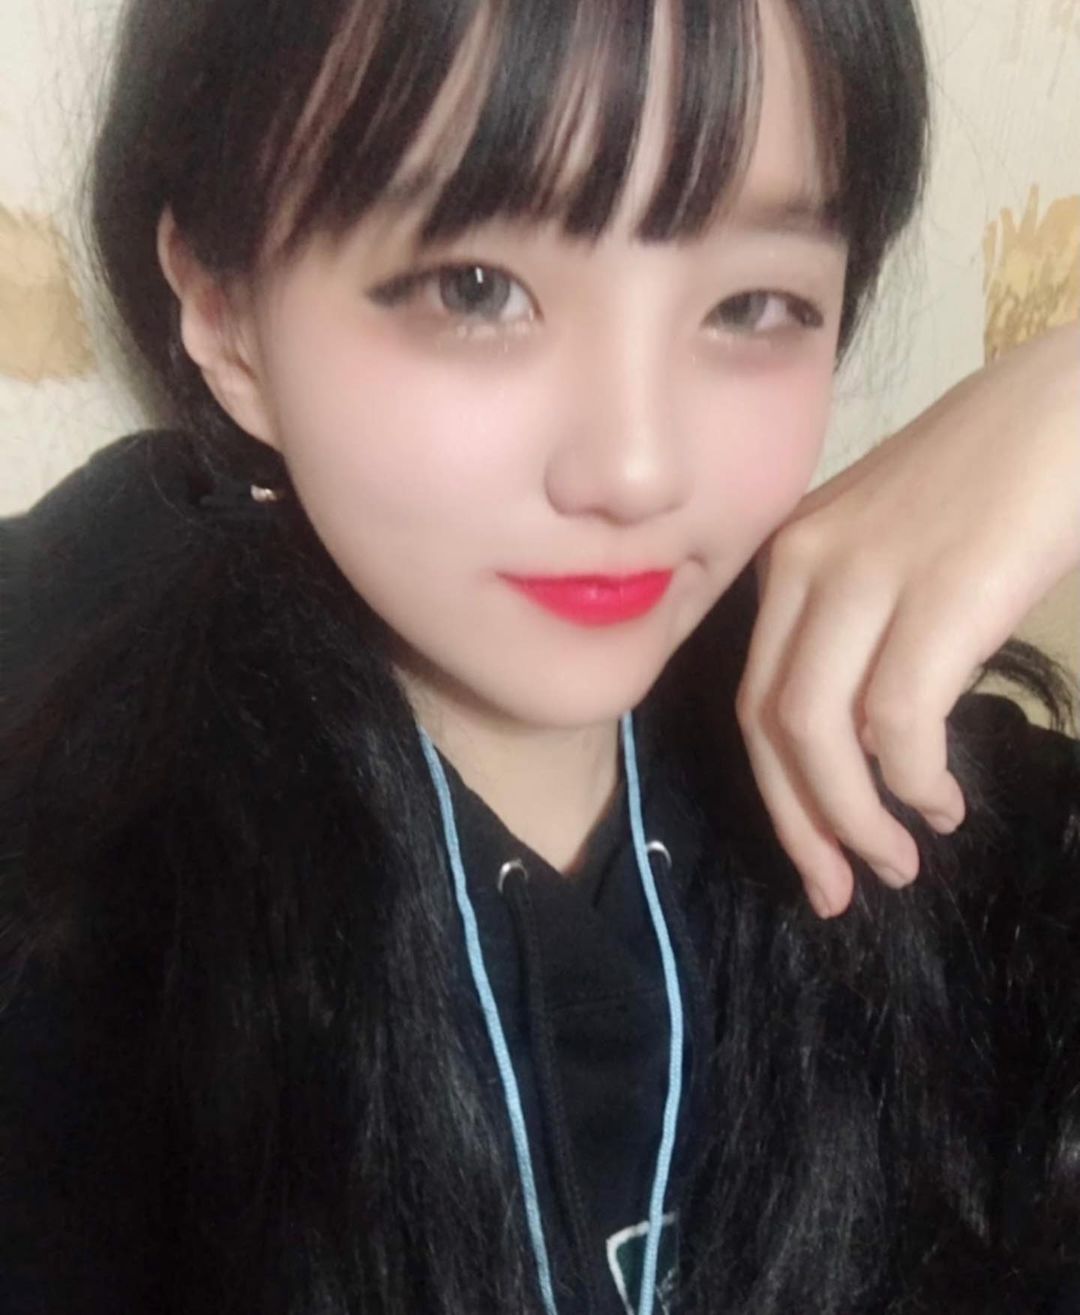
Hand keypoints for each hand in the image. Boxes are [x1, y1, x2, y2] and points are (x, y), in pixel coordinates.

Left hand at [735, 321, 1079, 917]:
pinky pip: (894, 722)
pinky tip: (943, 799)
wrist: (1076, 401)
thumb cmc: (1001, 472)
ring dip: (853, 818)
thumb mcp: (897, 547)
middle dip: (799, 823)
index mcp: (789, 557)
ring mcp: (862, 575)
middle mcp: (803, 564)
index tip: (815, 856)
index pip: (753, 697)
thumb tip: (864, 733)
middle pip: (765, 725)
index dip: (776, 793)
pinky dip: (912, 780)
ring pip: (814, 734)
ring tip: (901, 858)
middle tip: (839, 888)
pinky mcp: (935, 594)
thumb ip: (861, 626)